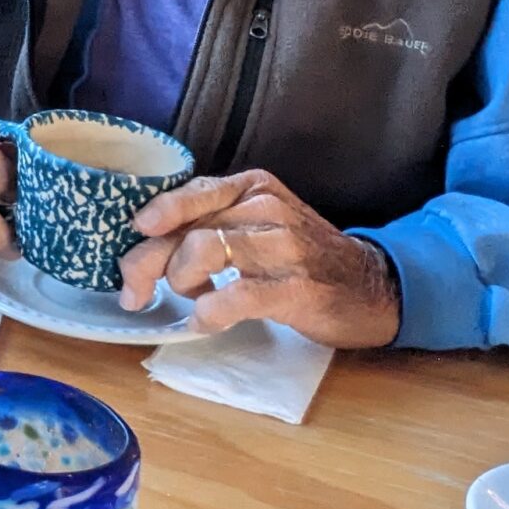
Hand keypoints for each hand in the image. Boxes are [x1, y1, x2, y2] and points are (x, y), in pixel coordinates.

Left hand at [118, 168, 401, 347]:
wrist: (374, 287)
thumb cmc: (305, 257)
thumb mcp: (261, 222)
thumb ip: (215, 221)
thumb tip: (150, 239)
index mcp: (254, 188)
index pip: (191, 193)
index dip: (156, 216)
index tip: (135, 235)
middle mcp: (267, 210)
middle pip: (188, 230)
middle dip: (147, 263)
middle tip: (134, 291)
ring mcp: (283, 248)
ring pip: (203, 253)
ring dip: (180, 283)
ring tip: (192, 299)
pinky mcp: (295, 289)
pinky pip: (233, 297)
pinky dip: (208, 313)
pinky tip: (207, 321)